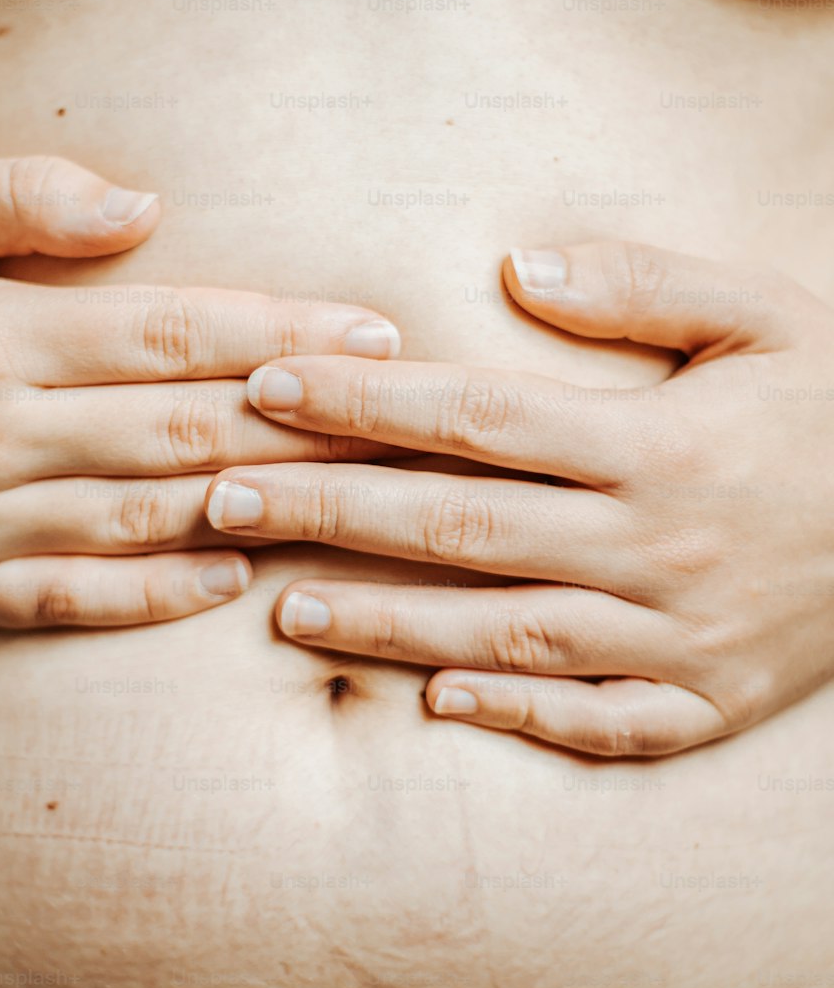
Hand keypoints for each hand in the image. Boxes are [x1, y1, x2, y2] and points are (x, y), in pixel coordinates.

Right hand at [0, 155, 399, 627]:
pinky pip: (79, 602)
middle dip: (308, 422)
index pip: (175, 332)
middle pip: (187, 429)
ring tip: (356, 492)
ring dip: (262, 504)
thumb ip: (17, 194)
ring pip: (150, 517)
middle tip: (402, 416)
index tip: (372, 331)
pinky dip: (162, 596)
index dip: (284, 332)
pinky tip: (236, 577)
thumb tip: (144, 204)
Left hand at [205, 241, 833, 755]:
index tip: (268, 388)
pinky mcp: (708, 704)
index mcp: (661, 444)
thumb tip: (512, 265)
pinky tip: (433, 706)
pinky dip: (518, 718)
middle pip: (462, 528)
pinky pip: (602, 722)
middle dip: (330, 510)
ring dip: (388, 625)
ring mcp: (681, 637)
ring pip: (507, 634)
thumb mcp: (767, 315)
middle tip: (219, 499)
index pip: (478, 416)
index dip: (365, 401)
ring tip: (284, 609)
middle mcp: (658, 545)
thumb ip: (642, 285)